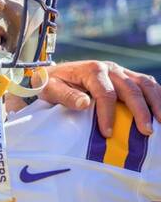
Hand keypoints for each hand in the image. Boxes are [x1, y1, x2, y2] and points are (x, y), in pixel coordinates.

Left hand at [41, 61, 160, 136]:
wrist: (55, 73)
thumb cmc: (52, 84)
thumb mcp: (51, 90)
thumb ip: (66, 97)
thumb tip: (85, 104)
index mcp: (92, 70)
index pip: (106, 94)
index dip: (108, 114)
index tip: (109, 133)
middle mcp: (110, 68)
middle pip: (131, 89)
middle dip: (141, 111)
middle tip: (147, 131)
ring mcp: (120, 71)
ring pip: (145, 84)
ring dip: (156, 102)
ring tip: (160, 122)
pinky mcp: (126, 75)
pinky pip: (146, 83)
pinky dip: (156, 95)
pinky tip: (160, 110)